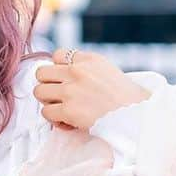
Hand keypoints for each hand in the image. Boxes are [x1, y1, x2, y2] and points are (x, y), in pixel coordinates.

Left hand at [33, 50, 149, 131]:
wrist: (137, 116)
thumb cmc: (124, 98)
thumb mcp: (107, 70)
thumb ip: (84, 67)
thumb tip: (57, 71)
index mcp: (89, 59)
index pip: (57, 54)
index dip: (58, 69)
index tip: (67, 80)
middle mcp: (78, 71)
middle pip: (41, 73)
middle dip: (47, 85)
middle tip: (58, 95)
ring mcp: (71, 90)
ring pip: (39, 92)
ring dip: (48, 102)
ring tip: (61, 108)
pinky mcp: (68, 110)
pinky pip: (46, 112)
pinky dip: (54, 119)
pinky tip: (67, 121)